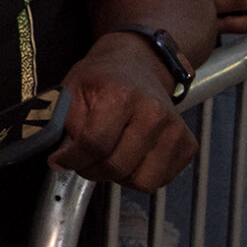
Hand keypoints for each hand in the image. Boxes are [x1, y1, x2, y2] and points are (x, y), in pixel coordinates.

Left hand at [52, 35, 196, 191]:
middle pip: (117, 166)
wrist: (139, 64)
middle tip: (81, 161)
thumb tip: (59, 158)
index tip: (59, 161)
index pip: (95, 143)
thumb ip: (63, 122)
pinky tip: (129, 158)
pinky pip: (160, 181)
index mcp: (122, 96)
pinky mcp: (188, 145)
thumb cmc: (103, 77)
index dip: (72, 159)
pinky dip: (139, 177)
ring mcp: (175, 131)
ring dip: (118, 178)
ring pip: (142, 181)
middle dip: (91, 170)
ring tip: (107, 158)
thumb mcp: (72, 88)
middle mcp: (154, 114)